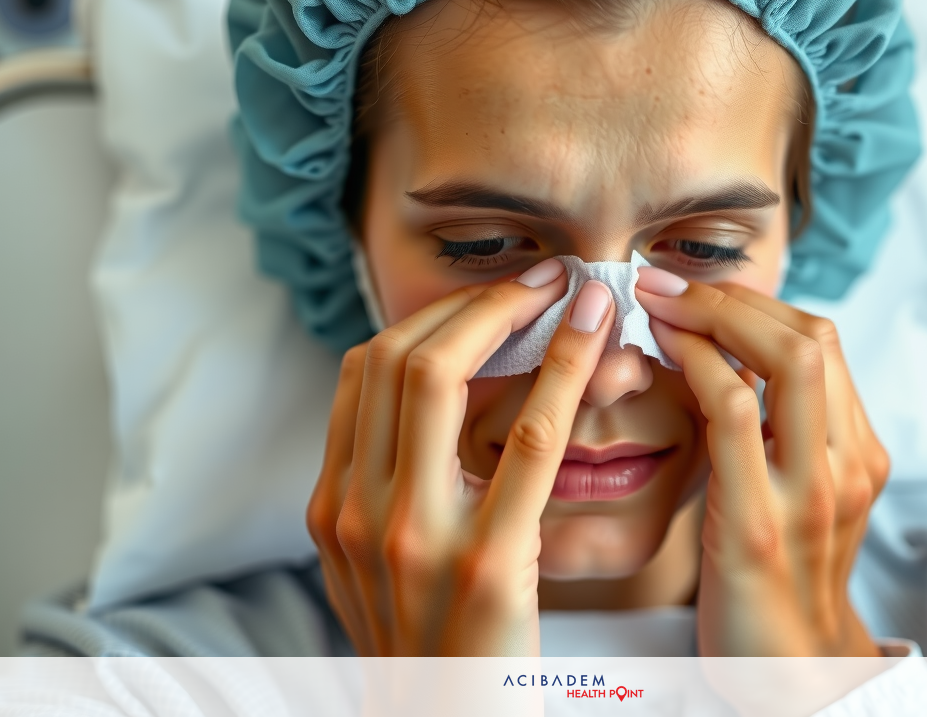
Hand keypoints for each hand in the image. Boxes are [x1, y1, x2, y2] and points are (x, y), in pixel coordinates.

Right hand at [308, 259, 614, 654]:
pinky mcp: (484, 560)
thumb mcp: (384, 566)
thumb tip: (440, 403)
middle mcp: (357, 512)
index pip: (364, 372)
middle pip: (400, 359)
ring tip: (568, 291)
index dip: (430, 319)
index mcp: (332, 507)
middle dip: (473, 304)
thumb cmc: (434, 647)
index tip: (487, 299)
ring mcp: (412, 535)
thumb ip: (393, 488)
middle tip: (537, 279)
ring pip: (446, 377)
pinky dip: (562, 371)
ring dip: (514, 317)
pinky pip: (528, 438)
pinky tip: (594, 337)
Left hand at [635, 270, 888, 655]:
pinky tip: (662, 352)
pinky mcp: (763, 523)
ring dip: (712, 316)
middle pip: (813, 336)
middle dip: (733, 296)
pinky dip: (698, 366)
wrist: (789, 674)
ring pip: (788, 360)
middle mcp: (849, 464)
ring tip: (654, 303)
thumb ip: (775, 432)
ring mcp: (812, 492)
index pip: (820, 342)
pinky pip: (736, 415)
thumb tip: (725, 359)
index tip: (695, 288)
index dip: (754, 302)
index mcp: (857, 453)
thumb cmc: (774, 580)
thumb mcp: (791, 494)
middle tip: (664, 282)